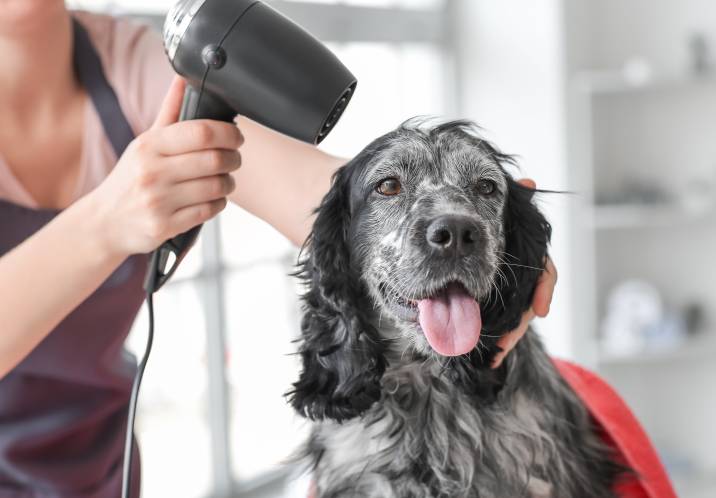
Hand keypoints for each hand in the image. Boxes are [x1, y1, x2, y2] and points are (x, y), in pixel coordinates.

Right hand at [89, 77, 242, 256]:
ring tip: (225, 179)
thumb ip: (168, 112)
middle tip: (234, 158)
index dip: (229, 132)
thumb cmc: (131, 179)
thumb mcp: (144, 143)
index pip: (201, 132)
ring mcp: (158, 201)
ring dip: (228, 182)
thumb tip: (182, 78)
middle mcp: (152, 172)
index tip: (236, 136)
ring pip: (216, 187)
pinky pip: (209, 211)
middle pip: (214, 160)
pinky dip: (218, 203)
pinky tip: (213, 198)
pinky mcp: (165, 226)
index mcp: (149, 146)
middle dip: (233, 159)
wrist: (104, 222)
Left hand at [491, 178, 556, 367]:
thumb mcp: (491, 217)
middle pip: (527, 300)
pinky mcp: (495, 305)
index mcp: (517, 253)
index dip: (542, 288)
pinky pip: (502, 326)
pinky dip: (500, 342)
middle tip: (503, 342)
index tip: (541, 311)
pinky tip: (493, 359)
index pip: (541, 270)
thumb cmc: (474, 225)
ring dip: (508, 336)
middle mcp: (517, 273)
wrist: (448, 240)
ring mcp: (508, 291)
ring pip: (515, 317)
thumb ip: (509, 206)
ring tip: (494, 354)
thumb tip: (529, 181)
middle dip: (518, 323)